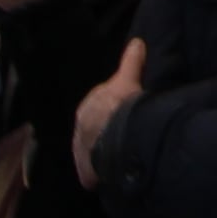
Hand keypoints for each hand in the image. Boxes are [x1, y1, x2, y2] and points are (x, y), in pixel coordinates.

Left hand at [72, 38, 147, 186]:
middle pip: (94, 131)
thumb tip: (137, 41)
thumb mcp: (127, 79)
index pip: (98, 108)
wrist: (116, 134)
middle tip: (124, 135)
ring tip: (120, 157)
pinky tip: (111, 176)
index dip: (112, 110)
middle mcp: (80, 129)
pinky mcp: (86, 172)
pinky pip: (93, 173)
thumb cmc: (120, 104)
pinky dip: (100, 174)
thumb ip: (131, 61)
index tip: (124, 113)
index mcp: (87, 107)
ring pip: (94, 151)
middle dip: (105, 132)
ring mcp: (82, 151)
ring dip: (103, 153)